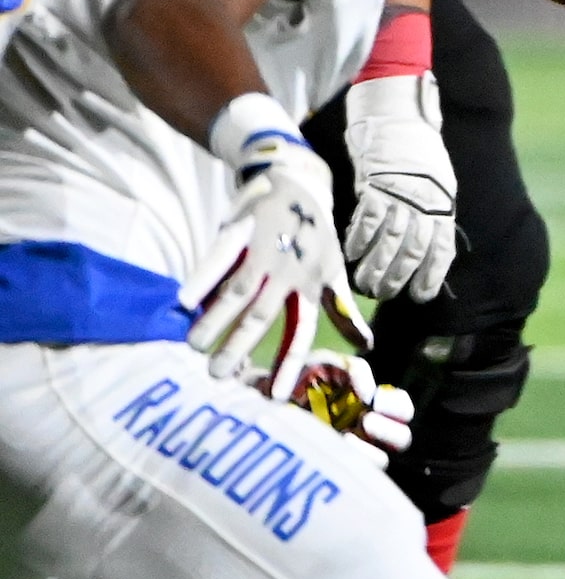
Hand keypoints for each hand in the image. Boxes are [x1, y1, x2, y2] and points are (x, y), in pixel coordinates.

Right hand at [183, 130, 369, 393]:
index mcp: (310, 285)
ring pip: (237, 290)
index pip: (301, 331)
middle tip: (216, 375)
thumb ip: (343, 310)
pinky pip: (220, 256)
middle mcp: (288, 271)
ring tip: (192, 345)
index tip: (276, 396)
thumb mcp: (333, 271)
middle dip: (240, 346)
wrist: (297, 181)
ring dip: (214, 318)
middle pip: (262, 315)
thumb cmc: (314, 234)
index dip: (289, 363)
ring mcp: (265, 250)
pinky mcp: (242, 229)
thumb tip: (366, 347)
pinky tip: (183, 299)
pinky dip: (203, 276)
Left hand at [274, 349, 414, 471]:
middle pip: (401, 439)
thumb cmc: (298, 379)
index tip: (376, 402)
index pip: (402, 410)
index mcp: (372, 406)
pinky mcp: (333, 468)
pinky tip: (330, 448)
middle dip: (389, 431)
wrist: (262, 401)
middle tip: (366, 421)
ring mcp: (351, 452)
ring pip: (381, 461)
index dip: (398, 407)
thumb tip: (370, 395)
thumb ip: (354, 371)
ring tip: (345, 437)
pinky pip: (353, 473)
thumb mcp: (327, 364)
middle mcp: (368, 431)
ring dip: (368, 450)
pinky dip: (347, 461)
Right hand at [341, 74, 456, 302]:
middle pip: (412, 252)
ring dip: (375, 268)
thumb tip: (423, 248)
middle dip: (397, 278)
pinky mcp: (376, 187)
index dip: (430, 276)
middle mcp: (425, 205)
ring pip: (388, 243)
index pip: (441, 251)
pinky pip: (366, 222)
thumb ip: (432, 215)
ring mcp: (400, 197)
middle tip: (382, 294)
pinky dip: (358, 241)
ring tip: (365, 285)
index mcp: (444, 206)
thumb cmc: (418, 155)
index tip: (419, 296)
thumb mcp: (439, 186)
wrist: (398, 118)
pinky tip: (350, 255)